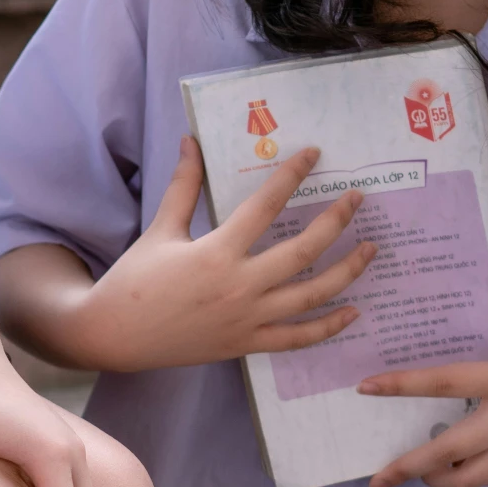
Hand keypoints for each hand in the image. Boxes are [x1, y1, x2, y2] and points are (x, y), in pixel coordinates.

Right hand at [73, 137, 377, 371]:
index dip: (291, 176)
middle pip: (302, 252)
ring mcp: (247, 320)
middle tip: (357, 198)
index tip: (314, 155)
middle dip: (336, 223)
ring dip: (346, 272)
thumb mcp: (161, 229)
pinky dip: (329, 327)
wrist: (117, 335)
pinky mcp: (247, 344)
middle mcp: (239, 287)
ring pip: (310, 297)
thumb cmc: (137, 279)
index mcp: (217, 252)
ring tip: (370, 249)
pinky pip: (297, 338)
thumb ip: (183, 186)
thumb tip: (191, 142)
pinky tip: (353, 310)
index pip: (265, 207)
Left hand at [360, 258, 487, 486]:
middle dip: (408, 467)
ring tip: (410, 475)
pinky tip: (451, 469)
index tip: (366, 388)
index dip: (404, 385)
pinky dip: (468, 476)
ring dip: (437, 480)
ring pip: (471, 477)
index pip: (448, 383)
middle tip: (374, 480)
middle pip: (450, 451)